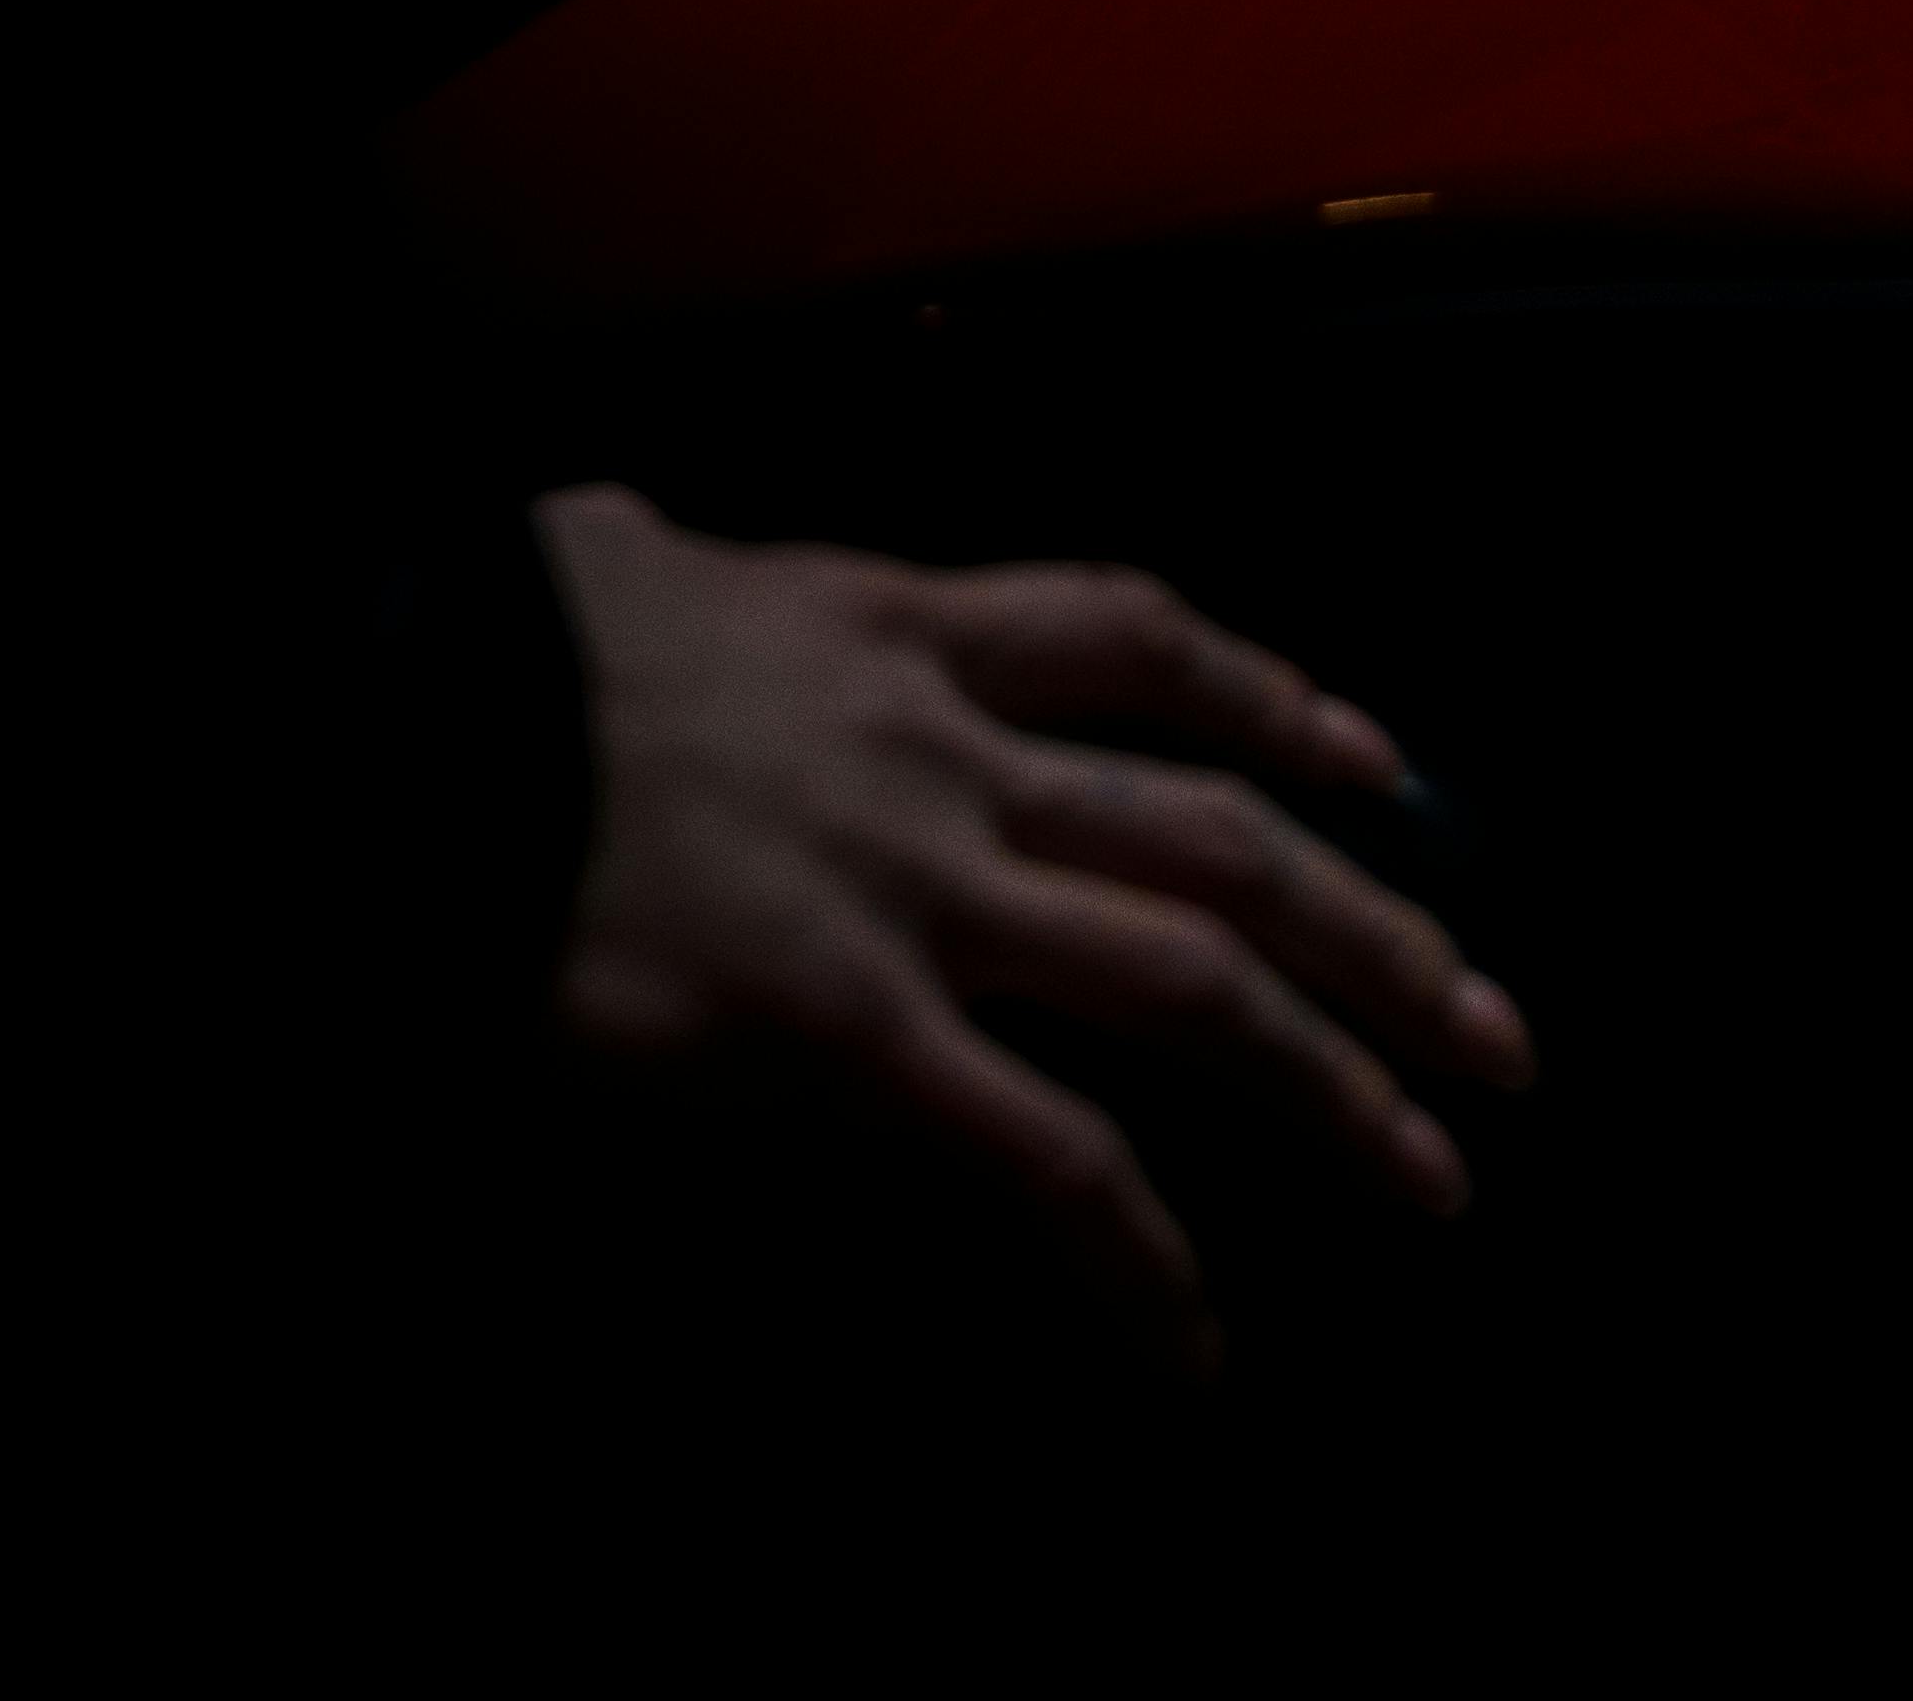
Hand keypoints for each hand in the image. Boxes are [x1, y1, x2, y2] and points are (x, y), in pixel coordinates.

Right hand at [534, 486, 1532, 1358]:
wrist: (412, 727)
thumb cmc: (491, 654)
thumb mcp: (626, 568)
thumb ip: (704, 592)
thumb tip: (650, 562)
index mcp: (897, 631)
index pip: (1144, 642)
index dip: (1285, 704)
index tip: (1390, 774)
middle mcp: (946, 753)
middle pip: (1224, 833)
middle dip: (1388, 935)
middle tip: (1500, 1035)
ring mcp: (914, 896)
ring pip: (1193, 982)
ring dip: (1339, 1086)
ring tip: (1436, 1183)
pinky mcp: (852, 1039)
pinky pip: (1046, 1161)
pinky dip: (1140, 1264)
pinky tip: (1189, 1350)